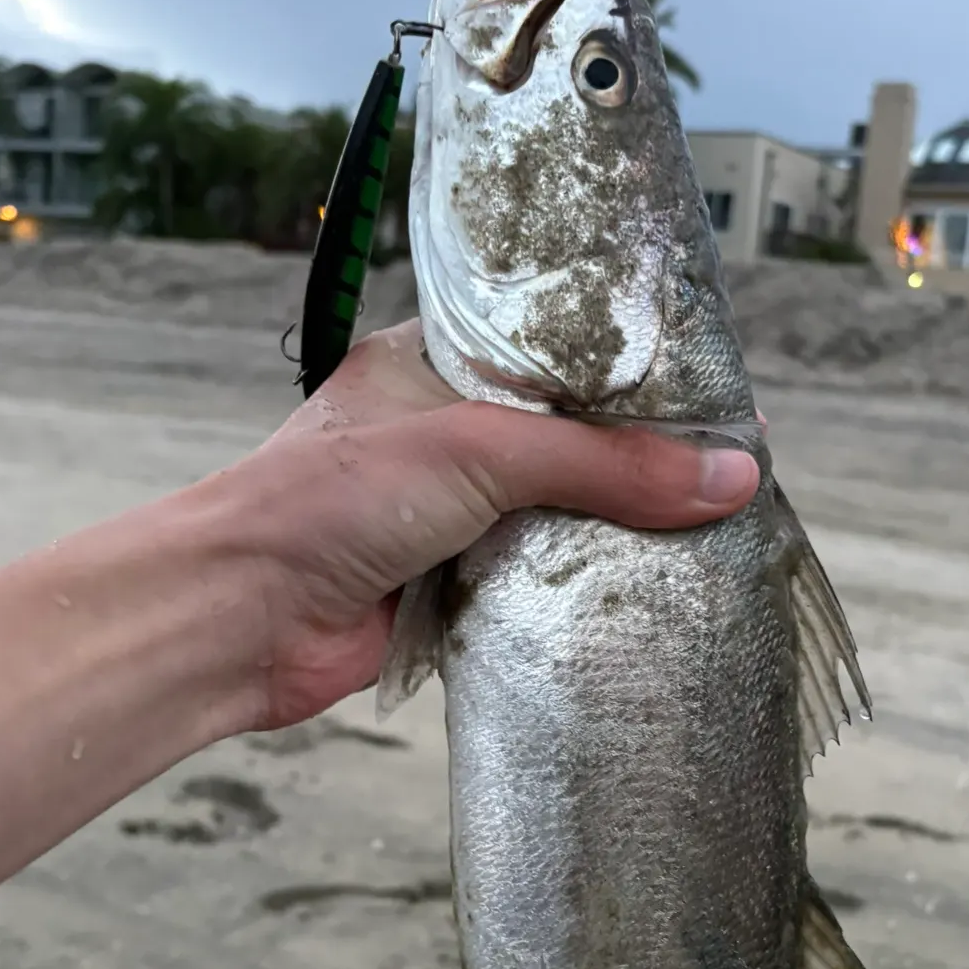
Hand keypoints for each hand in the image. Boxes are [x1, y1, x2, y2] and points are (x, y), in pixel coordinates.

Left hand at [215, 321, 762, 729]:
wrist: (238, 620)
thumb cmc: (335, 498)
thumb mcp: (481, 449)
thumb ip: (604, 462)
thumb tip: (730, 476)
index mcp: (440, 361)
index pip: (559, 348)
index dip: (634, 367)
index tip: (711, 385)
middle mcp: (448, 427)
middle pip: (570, 432)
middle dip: (640, 450)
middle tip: (729, 459)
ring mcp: (451, 506)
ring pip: (561, 504)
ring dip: (620, 519)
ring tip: (713, 519)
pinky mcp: (455, 577)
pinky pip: (544, 569)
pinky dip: (589, 577)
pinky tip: (653, 580)